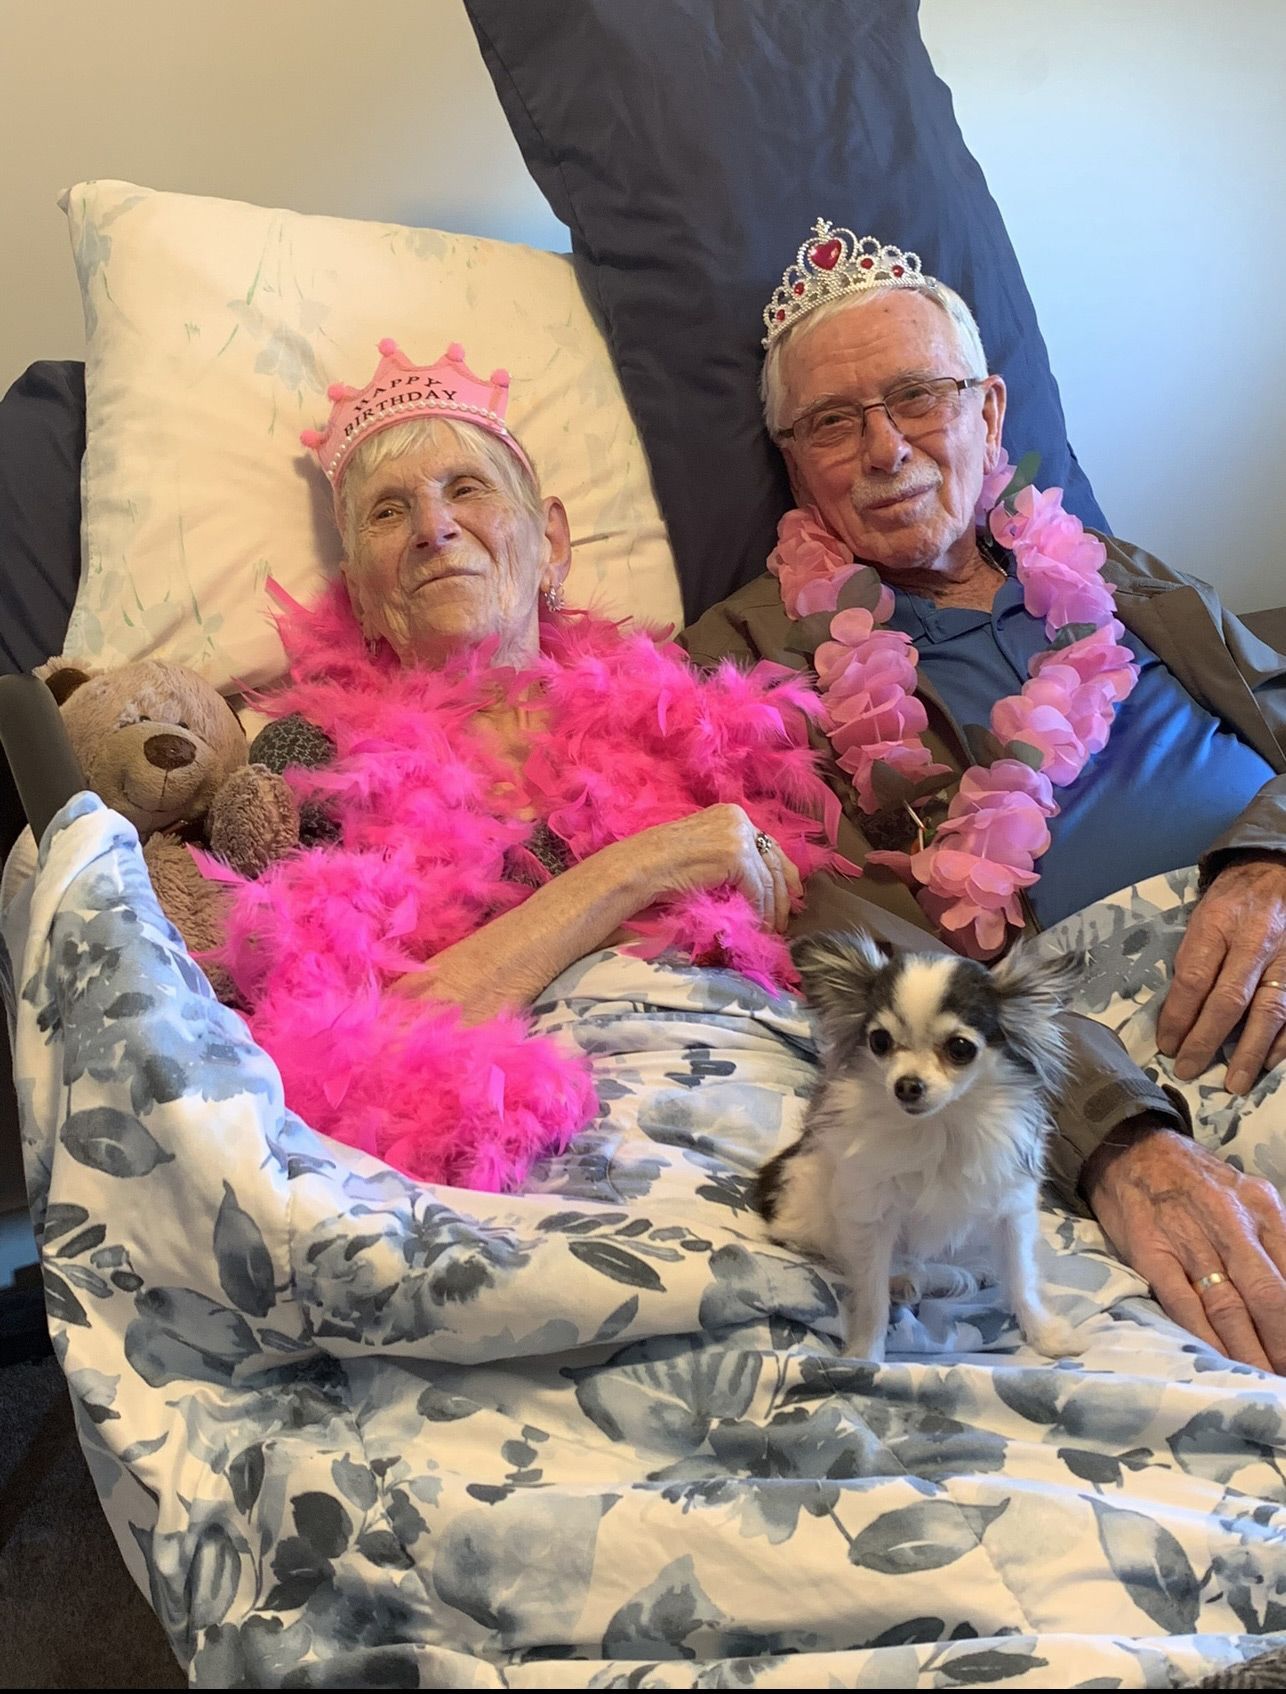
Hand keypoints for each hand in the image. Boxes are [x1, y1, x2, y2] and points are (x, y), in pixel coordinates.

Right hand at [633, 804, 802, 931]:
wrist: (639, 867)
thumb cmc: (659, 865)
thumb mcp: (701, 851)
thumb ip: (726, 857)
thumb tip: (751, 883)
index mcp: (730, 813)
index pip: (767, 843)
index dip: (782, 871)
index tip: (791, 893)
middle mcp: (738, 818)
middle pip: (774, 859)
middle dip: (784, 891)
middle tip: (787, 916)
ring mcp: (738, 835)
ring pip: (769, 878)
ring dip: (773, 908)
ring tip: (773, 929)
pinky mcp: (736, 856)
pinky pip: (757, 890)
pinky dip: (760, 911)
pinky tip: (759, 926)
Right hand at [1083, 1125, 1285, 1371]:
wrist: (1129, 1147)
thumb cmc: (1193, 1178)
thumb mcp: (1246, 1195)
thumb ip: (1272, 1239)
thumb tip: (1284, 1289)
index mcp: (1262, 1206)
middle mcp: (1230, 1222)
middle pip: (1268, 1296)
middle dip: (1281, 1344)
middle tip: (1284, 1375)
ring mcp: (1188, 1238)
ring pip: (1229, 1307)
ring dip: (1248, 1352)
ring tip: (1261, 1379)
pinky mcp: (1151, 1251)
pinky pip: (1183, 1303)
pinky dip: (1204, 1337)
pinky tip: (1217, 1361)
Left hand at [1157, 855, 1285, 1093]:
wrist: (1276, 873)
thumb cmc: (1231, 902)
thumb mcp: (1202, 919)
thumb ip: (1192, 961)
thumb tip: (1176, 1014)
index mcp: (1218, 925)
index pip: (1194, 978)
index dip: (1178, 1016)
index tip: (1167, 1045)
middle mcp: (1254, 942)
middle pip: (1229, 999)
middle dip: (1207, 1040)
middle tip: (1189, 1070)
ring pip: (1269, 1011)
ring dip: (1249, 1051)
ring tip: (1234, 1083)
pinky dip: (1283, 1041)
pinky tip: (1268, 1063)